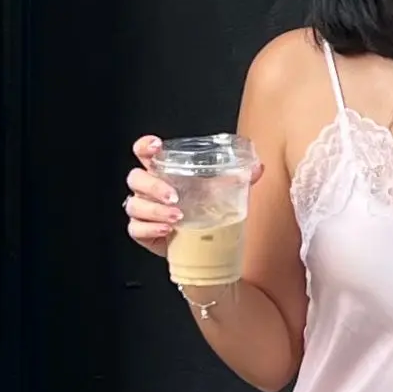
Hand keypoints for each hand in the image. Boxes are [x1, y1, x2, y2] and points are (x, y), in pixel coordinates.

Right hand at [124, 135, 265, 257]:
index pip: (144, 152)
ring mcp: (142, 210)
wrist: (202, 245)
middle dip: (153, 185)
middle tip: (175, 196)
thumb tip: (257, 167)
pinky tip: (168, 230)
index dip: (145, 146)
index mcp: (163, 172)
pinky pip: (136, 228)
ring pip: (134, 205)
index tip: (156, 147)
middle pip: (136, 178)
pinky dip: (150, 228)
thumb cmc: (204, 211)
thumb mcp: (220, 192)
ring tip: (178, 216)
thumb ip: (237, 178)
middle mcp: (148, 189)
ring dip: (155, 210)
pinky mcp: (142, 232)